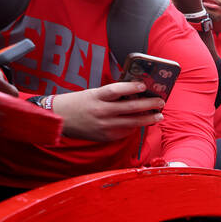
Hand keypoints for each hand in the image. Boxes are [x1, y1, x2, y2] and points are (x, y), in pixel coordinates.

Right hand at [50, 82, 164, 140]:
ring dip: (148, 119)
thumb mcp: (93, 93)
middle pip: (131, 108)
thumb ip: (112, 95)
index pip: (116, 90)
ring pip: (133, 123)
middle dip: (149, 105)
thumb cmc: (79, 103)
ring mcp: (104, 125)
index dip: (131, 87)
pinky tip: (141, 123)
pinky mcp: (106, 136)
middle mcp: (101, 111)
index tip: (144, 85)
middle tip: (160, 102)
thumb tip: (135, 93)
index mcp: (96, 96)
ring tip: (158, 115)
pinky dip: (134, 127)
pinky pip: (126, 132)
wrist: (60, 119)